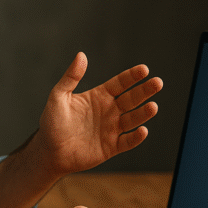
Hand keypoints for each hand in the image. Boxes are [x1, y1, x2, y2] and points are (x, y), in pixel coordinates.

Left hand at [36, 52, 162, 175]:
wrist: (49, 152)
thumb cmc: (52, 123)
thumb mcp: (58, 96)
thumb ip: (71, 77)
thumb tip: (81, 55)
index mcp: (99, 96)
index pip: (120, 83)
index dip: (132, 76)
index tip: (144, 70)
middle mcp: (109, 111)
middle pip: (132, 98)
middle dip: (145, 91)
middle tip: (158, 83)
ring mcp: (111, 129)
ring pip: (133, 119)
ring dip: (144, 113)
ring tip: (153, 106)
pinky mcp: (111, 147)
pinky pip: (127, 141)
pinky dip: (136, 137)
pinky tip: (142, 130)